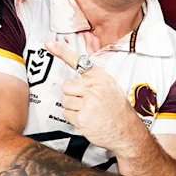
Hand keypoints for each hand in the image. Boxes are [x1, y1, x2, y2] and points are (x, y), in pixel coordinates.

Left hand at [45, 40, 145, 156]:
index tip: (48, 44)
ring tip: (88, 112)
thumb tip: (77, 75)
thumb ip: (94, 80)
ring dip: (73, 108)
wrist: (127, 131)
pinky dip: (74, 118)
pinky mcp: (82, 117)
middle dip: (72, 95)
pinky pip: (66, 114)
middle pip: (66, 86)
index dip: (61, 51)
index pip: (79, 62)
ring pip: (65, 101)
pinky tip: (87, 119)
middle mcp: (94, 88)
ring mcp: (88, 103)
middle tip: (86, 102)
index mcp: (101, 78)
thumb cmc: (118, 110)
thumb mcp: (111, 88)